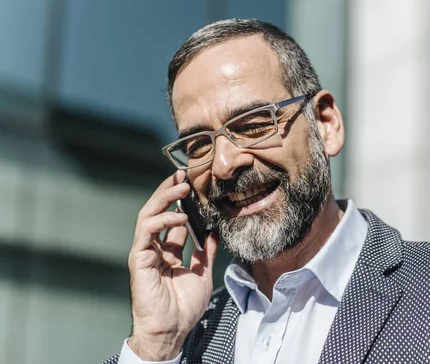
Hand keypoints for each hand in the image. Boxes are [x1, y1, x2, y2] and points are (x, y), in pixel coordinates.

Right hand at [127, 170, 217, 360]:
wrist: (172, 330)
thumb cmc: (184, 307)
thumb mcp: (203, 272)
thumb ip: (206, 252)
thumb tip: (215, 231)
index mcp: (167, 251)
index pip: (172, 218)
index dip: (180, 200)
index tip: (191, 183)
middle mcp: (154, 248)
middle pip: (157, 211)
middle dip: (168, 191)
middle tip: (182, 174)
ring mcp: (144, 253)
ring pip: (148, 215)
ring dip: (164, 198)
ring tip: (181, 186)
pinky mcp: (138, 260)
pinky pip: (147, 233)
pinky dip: (163, 221)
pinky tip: (180, 216)